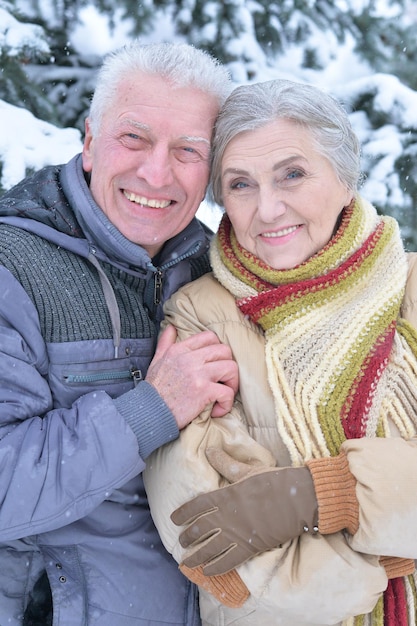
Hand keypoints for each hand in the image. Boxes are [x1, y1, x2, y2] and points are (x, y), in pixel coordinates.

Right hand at [146, 325, 238, 427]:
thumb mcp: (157, 360)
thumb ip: (165, 342)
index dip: (218, 349)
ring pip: (231, 368)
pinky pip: (227, 392)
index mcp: (180, 350)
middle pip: (225, 350)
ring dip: (232, 383)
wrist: (148, 412)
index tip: (216, 364)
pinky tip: (217, 410)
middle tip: (223, 380)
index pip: (210, 337)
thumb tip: (171, 327)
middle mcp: (190, 359)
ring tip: (223, 394)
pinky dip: (227, 403)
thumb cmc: (154, 389)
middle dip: (228, 365)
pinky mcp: (203, 391)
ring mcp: (198, 374)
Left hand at [171, 451, 317, 574]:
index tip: (174, 519)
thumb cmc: (273, 481)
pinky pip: (228, 561)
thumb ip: (226, 464)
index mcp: (224, 496)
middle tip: (181, 542)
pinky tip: (208, 572)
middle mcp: (226, 517)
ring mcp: (236, 534)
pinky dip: (216, 568)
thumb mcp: (247, 470)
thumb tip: (208, 450)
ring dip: (196, 556)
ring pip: (210, 549)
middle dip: (188, 537)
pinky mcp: (249, 548)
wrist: (297, 499)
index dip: (183, 513)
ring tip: (187, 562)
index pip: (196, 506)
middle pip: (199, 530)